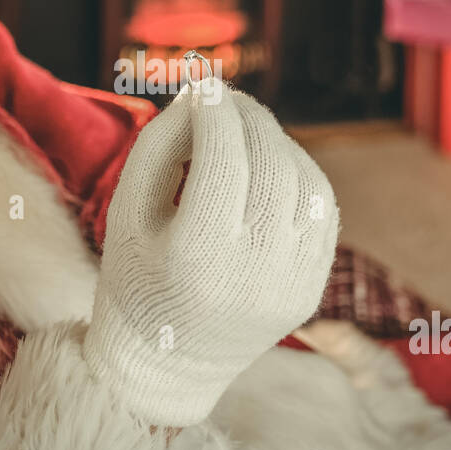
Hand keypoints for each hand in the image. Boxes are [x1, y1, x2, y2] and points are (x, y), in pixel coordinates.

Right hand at [82, 77, 339, 426]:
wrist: (167, 364)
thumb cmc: (136, 277)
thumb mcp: (126, 213)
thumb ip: (158, 146)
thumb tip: (200, 95)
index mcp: (197, 258)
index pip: (221, 159)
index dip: (214, 111)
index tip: (202, 85)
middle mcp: (253, 273)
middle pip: (270, 165)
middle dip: (249, 118)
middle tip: (225, 98)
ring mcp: (290, 284)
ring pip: (305, 183)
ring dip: (277, 141)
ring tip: (244, 128)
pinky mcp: (310, 289)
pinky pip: (323, 212)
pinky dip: (300, 174)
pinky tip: (271, 162)